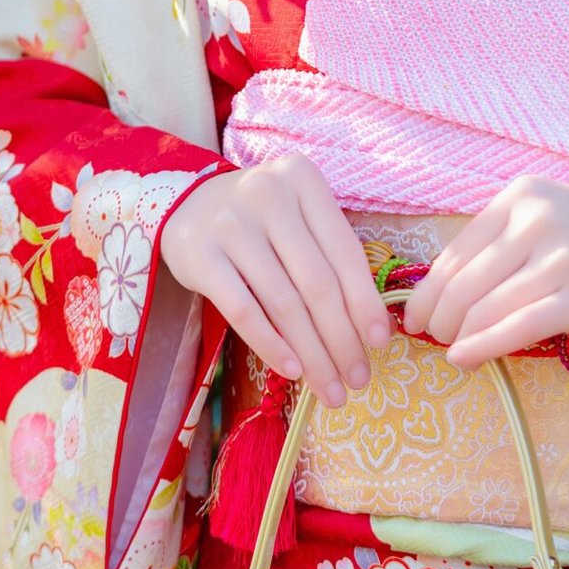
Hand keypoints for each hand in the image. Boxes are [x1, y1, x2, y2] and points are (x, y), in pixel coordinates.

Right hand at [160, 155, 391, 407]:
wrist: (187, 202)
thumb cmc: (261, 218)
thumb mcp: (298, 217)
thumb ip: (330, 257)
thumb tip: (372, 329)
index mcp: (304, 180)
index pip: (345, 253)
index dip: (365, 303)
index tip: (380, 343)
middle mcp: (268, 194)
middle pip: (317, 283)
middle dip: (342, 339)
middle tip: (357, 379)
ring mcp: (231, 224)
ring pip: (284, 303)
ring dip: (312, 353)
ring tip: (329, 388)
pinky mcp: (199, 255)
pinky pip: (243, 310)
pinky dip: (271, 344)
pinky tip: (291, 370)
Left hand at [400, 175, 568, 370]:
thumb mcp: (553, 214)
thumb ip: (506, 240)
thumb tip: (449, 287)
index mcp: (521, 196)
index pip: (455, 250)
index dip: (427, 289)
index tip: (415, 314)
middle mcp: (535, 220)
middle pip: (462, 282)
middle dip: (437, 317)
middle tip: (431, 337)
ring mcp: (559, 257)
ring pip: (485, 307)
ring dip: (458, 335)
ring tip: (451, 350)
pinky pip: (517, 327)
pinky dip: (483, 347)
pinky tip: (464, 359)